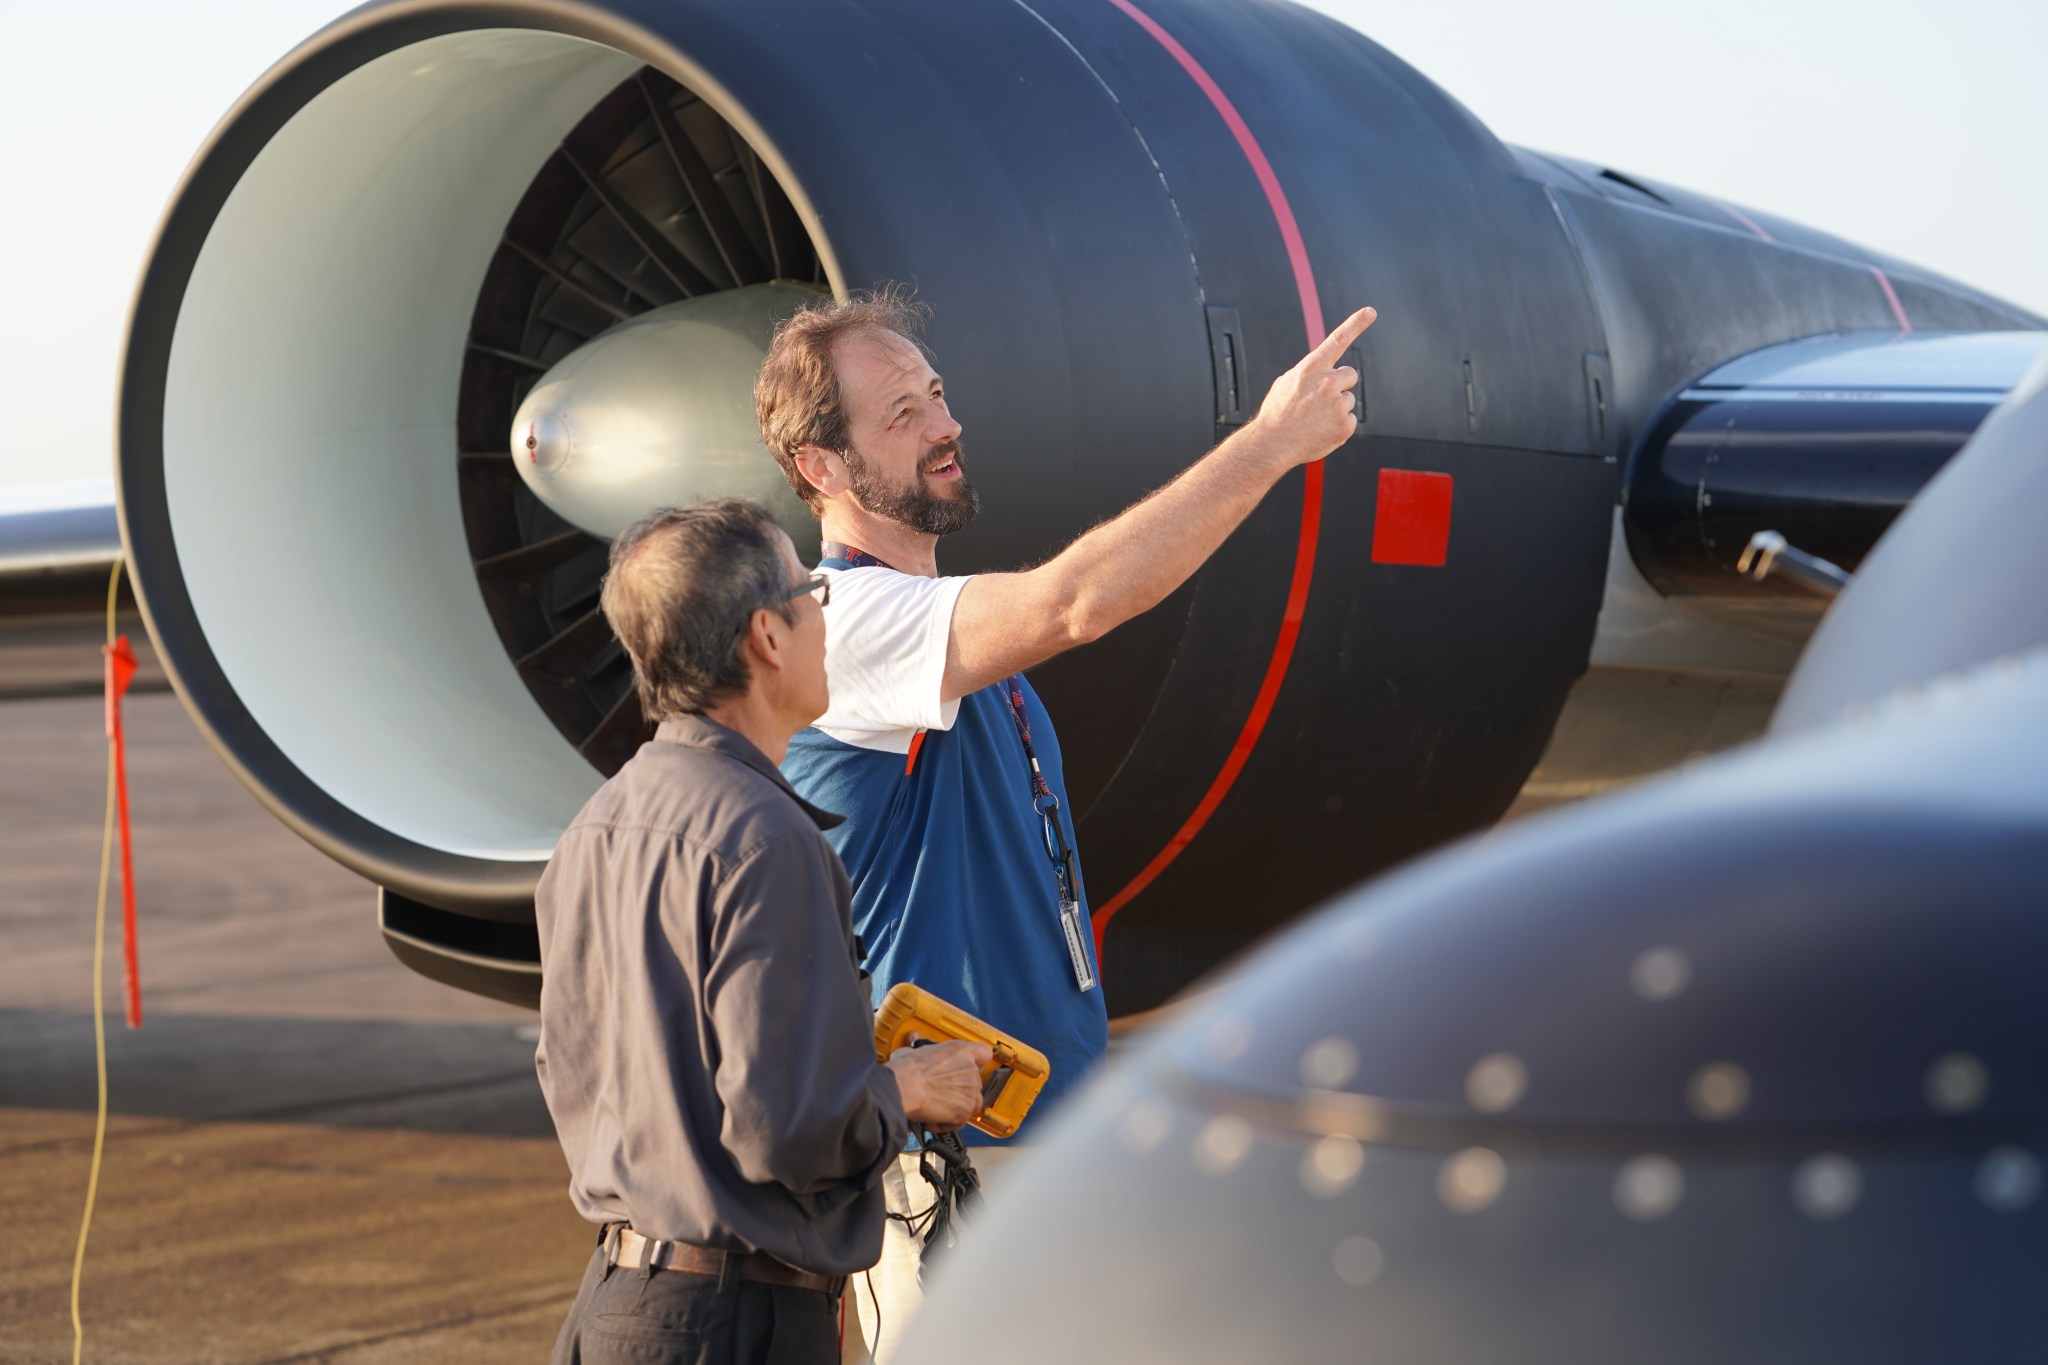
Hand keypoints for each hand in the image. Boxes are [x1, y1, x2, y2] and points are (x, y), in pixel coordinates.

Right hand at [886, 1036, 993, 1131]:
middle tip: (940, 1092)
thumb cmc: (907, 1069)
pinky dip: (946, 1123)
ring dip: (956, 1108)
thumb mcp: (912, 1050)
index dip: (977, 1061)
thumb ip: (918, 1047)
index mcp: (961, 1051)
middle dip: (959, 1090)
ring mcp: (970, 1092)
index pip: (983, 1053)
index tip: (969, 1067)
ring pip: (971, 1104)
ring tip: (936, 1108)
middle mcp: (970, 1070)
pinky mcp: (964, 1111)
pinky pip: (959, 1122)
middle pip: (975, 1083)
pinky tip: (931, 1119)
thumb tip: (912, 1040)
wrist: (905, 1088)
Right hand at [1248, 305, 1376, 466]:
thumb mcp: (1286, 383)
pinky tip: (1321, 430)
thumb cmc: (1277, 413)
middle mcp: (1328, 382)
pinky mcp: (1346, 425)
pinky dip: (1339, 425)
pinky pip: (1350, 420)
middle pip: (1350, 375)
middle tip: (1321, 399)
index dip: (1356, 323)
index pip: (1338, 339)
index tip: (1370, 311)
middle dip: (1340, 384)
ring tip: (1315, 418)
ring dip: (1337, 407)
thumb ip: (1309, 373)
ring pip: (1349, 400)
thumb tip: (1323, 372)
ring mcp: (1339, 404)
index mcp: (1312, 368)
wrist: (1272, 444)